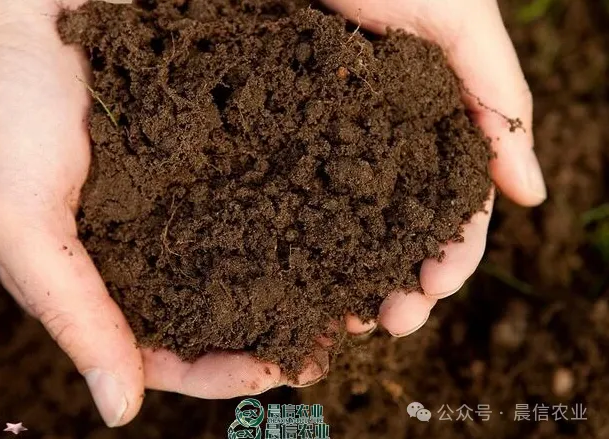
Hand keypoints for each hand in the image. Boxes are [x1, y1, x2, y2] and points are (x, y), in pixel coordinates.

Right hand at [0, 0, 328, 427]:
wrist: (24, 2)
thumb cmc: (0, 108)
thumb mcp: (23, 218)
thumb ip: (73, 310)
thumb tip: (119, 412)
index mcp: (107, 277)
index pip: (170, 351)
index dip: (222, 370)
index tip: (273, 371)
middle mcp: (157, 243)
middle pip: (226, 306)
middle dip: (280, 327)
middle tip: (334, 339)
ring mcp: (191, 191)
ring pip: (257, 248)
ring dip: (306, 271)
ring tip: (357, 288)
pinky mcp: (216, 141)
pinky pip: (267, 178)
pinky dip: (305, 197)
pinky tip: (345, 208)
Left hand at [325, 0, 545, 334]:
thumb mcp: (462, 26)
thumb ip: (498, 103)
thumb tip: (531, 195)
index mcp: (442, 127)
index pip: (459, 207)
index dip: (453, 254)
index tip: (432, 291)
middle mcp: (395, 143)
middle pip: (406, 229)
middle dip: (402, 282)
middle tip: (383, 324)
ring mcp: (344, 139)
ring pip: (356, 222)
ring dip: (354, 274)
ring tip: (341, 315)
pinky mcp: (295, 128)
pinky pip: (305, 190)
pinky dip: (306, 234)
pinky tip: (296, 266)